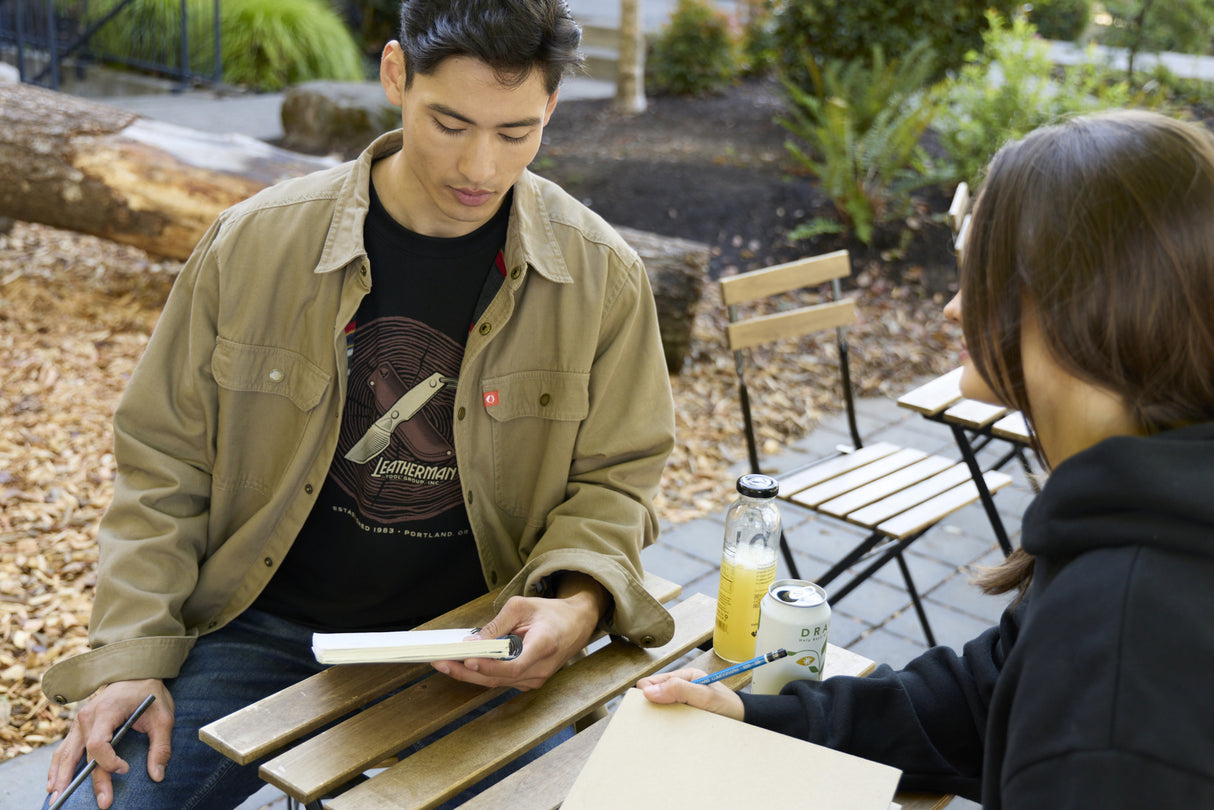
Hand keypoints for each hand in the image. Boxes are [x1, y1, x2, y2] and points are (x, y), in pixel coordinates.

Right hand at [47, 679, 174, 808]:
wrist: (137, 673)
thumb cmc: (149, 695)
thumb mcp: (163, 717)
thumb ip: (160, 746)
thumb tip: (158, 775)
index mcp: (107, 711)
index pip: (98, 743)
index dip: (109, 761)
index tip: (126, 768)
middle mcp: (87, 717)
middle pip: (82, 754)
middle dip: (88, 780)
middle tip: (100, 802)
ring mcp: (79, 722)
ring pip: (65, 753)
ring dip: (61, 777)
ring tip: (57, 798)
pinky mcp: (78, 727)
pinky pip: (64, 749)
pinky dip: (57, 767)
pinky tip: (53, 783)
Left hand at [432, 573, 607, 689]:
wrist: (576, 624)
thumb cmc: (550, 613)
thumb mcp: (522, 607)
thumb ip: (496, 626)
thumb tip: (471, 643)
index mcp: (544, 646)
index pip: (514, 666)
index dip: (490, 666)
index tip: (469, 659)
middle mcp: (541, 668)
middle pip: (499, 678)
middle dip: (466, 672)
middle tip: (441, 662)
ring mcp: (536, 679)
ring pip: (497, 682)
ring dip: (470, 675)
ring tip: (444, 663)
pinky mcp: (529, 681)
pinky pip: (502, 680)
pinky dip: (482, 674)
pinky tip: (463, 665)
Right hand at [636, 668, 744, 721]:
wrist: (745, 722)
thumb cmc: (729, 706)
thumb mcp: (704, 696)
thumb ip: (678, 690)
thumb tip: (648, 690)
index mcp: (684, 677)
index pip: (651, 682)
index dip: (647, 694)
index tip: (651, 707)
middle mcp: (681, 688)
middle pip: (653, 697)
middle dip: (654, 707)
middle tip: (663, 718)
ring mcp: (683, 703)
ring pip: (660, 710)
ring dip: (662, 719)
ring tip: (671, 727)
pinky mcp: (685, 717)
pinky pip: (669, 722)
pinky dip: (670, 727)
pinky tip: (676, 732)